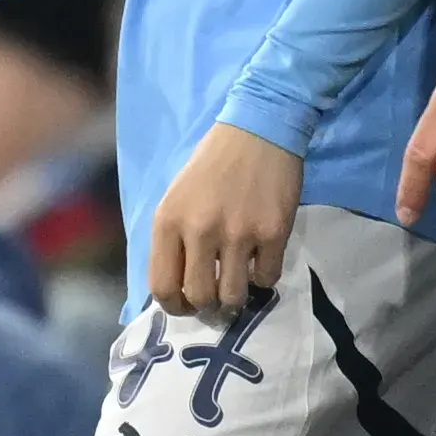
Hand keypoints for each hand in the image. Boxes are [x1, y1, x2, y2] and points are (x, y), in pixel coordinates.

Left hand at [146, 124, 302, 320]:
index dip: (176, 306)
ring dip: (236, 295)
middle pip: (200, 298)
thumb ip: (173, 238)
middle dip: (208, 306)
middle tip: (217, 298)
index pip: (163, 287)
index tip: (188, 306)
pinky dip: (264, 275)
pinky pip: (267, 277)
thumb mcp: (177, 196)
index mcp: (169, 220)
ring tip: (240, 281)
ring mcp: (238, 232)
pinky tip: (261, 257)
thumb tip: (178, 286)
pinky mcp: (273, 232)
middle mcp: (199, 230)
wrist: (259, 129)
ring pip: (233, 296)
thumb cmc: (214, 162)